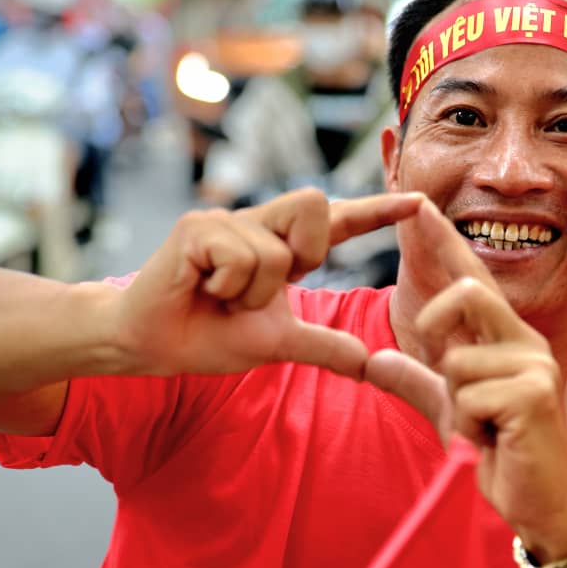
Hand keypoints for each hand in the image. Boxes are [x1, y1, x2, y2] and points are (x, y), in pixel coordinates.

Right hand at [118, 188, 423, 379]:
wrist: (148, 344)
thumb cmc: (206, 336)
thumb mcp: (275, 344)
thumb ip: (321, 346)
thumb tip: (370, 364)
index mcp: (279, 246)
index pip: (336, 223)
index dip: (376, 212)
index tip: (418, 202)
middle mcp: (256, 223)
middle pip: (314, 207)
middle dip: (301, 255)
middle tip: (259, 290)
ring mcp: (225, 220)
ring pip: (276, 253)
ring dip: (252, 294)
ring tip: (219, 299)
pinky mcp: (197, 227)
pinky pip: (241, 259)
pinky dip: (227, 289)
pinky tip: (199, 289)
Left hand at [364, 201, 566, 558]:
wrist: (540, 503)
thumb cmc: (501, 451)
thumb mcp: (449, 411)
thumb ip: (415, 382)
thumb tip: (376, 360)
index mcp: (506, 337)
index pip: (470, 279)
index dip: (444, 243)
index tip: (419, 205)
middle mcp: (524, 340)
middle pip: (468, 293)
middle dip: (438, 327)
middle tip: (445, 368)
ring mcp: (533, 363)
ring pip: (456, 359)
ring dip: (455, 404)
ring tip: (482, 427)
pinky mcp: (533, 392)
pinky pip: (467, 395)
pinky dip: (466, 427)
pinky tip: (492, 441)